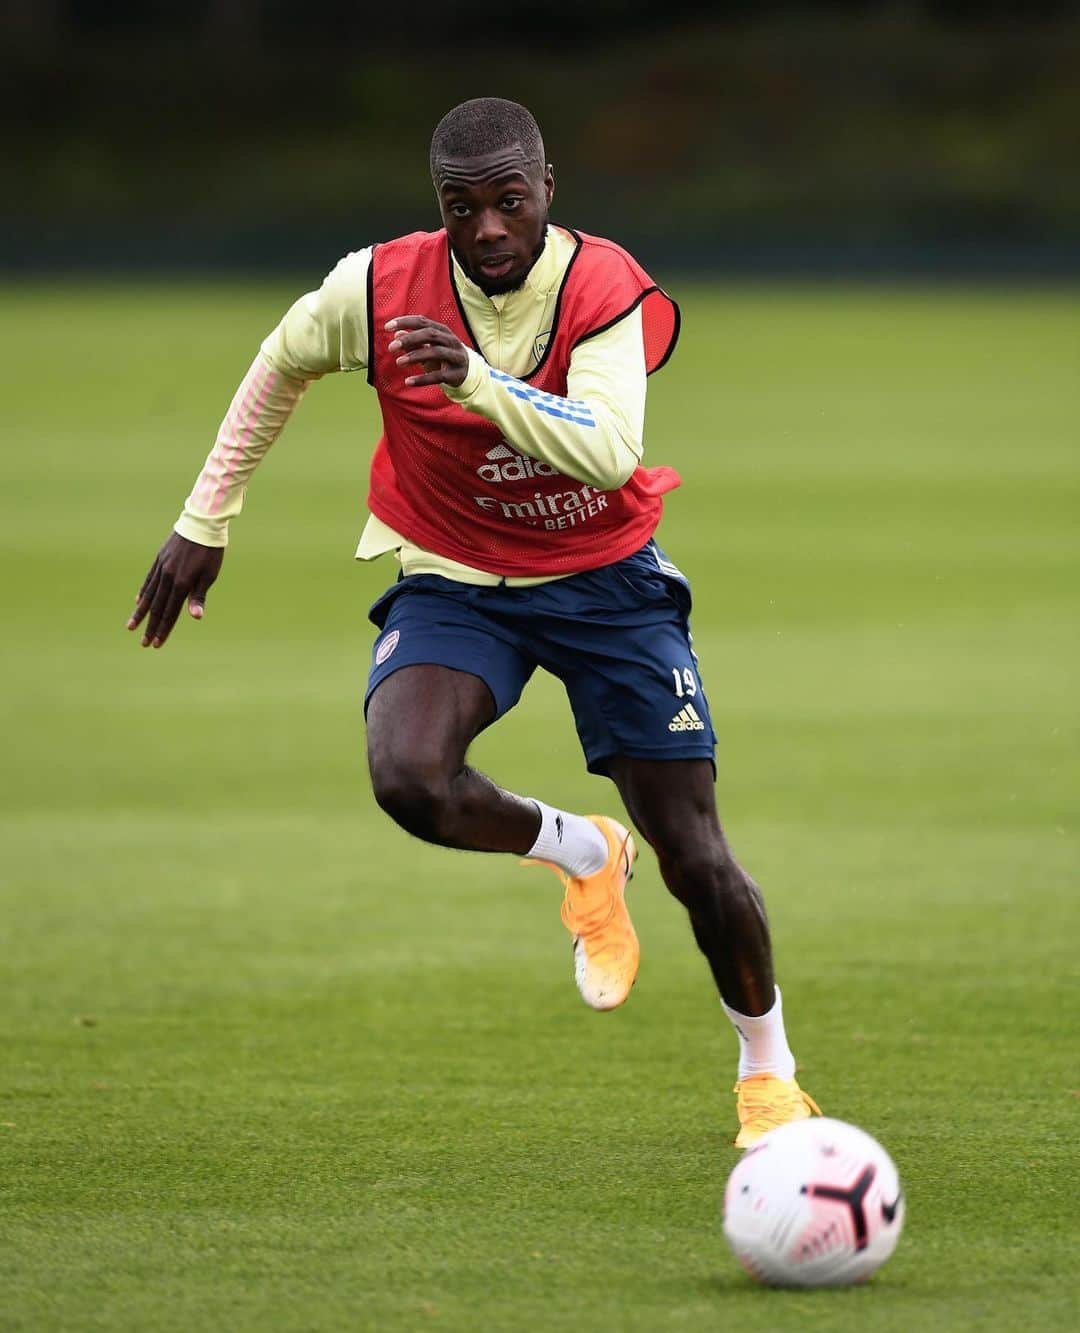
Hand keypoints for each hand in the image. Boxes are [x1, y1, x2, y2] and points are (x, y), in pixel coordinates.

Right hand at [126, 532, 223, 648]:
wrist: (201, 524)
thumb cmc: (210, 552)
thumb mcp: (209, 575)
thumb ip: (199, 596)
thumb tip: (195, 617)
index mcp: (182, 583)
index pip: (171, 612)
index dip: (164, 629)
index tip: (157, 643)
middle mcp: (168, 577)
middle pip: (157, 607)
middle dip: (150, 627)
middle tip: (143, 643)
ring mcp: (161, 568)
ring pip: (149, 595)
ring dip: (141, 613)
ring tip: (131, 626)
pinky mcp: (159, 559)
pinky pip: (149, 580)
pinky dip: (143, 592)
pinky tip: (138, 601)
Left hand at [386, 315, 468, 387]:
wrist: (468, 373)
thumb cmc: (443, 356)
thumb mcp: (428, 347)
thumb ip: (413, 342)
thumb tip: (396, 335)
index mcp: (442, 330)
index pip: (422, 322)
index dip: (404, 322)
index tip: (387, 327)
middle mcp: (450, 340)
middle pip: (429, 335)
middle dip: (409, 339)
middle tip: (391, 347)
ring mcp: (455, 356)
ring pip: (435, 352)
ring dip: (415, 356)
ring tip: (398, 362)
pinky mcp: (456, 374)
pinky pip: (439, 376)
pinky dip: (423, 379)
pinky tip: (408, 382)